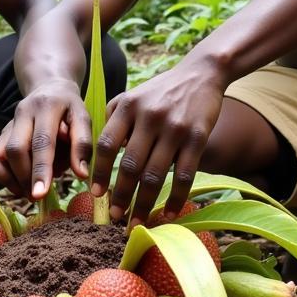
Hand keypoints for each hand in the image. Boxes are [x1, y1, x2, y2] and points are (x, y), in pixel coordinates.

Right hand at [0, 79, 92, 198]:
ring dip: (13, 180)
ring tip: (29, 192)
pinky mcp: (0, 134)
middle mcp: (23, 113)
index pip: (42, 141)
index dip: (41, 169)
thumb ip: (82, 145)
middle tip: (38, 197)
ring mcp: (8, 124)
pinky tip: (19, 184)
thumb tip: (81, 174)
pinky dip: (2, 176)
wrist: (50, 89)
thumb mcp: (83, 120)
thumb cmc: (70, 110)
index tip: (41, 194)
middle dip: (25, 178)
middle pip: (16, 150)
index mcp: (47, 107)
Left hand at [91, 65, 223, 225]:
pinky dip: (176, 199)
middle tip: (115, 217)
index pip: (106, 144)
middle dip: (121, 196)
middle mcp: (149, 117)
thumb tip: (99, 153)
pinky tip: (169, 214)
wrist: (200, 74)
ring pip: (155, 175)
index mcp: (127, 107)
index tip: (96, 194)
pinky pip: (184, 175)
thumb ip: (113, 119)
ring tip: (137, 223)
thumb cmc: (160, 91)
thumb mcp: (131, 96)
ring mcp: (174, 128)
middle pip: (130, 165)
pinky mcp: (197, 137)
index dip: (99, 172)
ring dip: (144, 204)